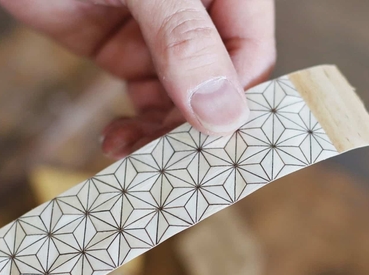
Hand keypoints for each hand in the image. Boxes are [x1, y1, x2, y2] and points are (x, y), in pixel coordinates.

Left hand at [0, 0, 275, 157]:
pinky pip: (143, 103)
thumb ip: (184, 40)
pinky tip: (117, 142)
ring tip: (134, 155)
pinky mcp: (123, 52)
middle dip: (192, 126)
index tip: (211, 140)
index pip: (251, 54)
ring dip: (160, 135)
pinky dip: (134, 129)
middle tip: (168, 161)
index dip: (235, 100)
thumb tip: (224, 113)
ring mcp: (160, 38)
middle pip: (217, 88)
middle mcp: (200, 18)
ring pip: (180, 103)